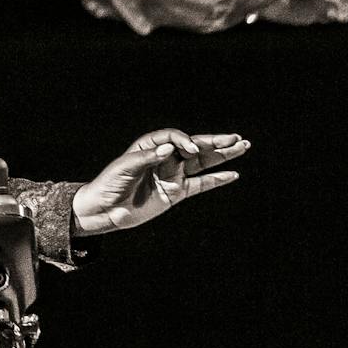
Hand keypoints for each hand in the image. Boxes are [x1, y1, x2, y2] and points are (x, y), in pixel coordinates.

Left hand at [71, 129, 249, 235]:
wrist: (105, 210)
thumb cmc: (110, 184)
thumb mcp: (124, 167)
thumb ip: (147, 158)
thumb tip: (169, 149)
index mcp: (150, 146)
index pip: (173, 138)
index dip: (184, 141)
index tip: (190, 149)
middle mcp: (164, 158)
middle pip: (194, 146)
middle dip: (215, 142)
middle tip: (236, 138)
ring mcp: (172, 175)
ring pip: (202, 162)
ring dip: (222, 155)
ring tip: (243, 147)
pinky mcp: (176, 192)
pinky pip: (200, 184)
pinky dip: (217, 180)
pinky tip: (233, 174)